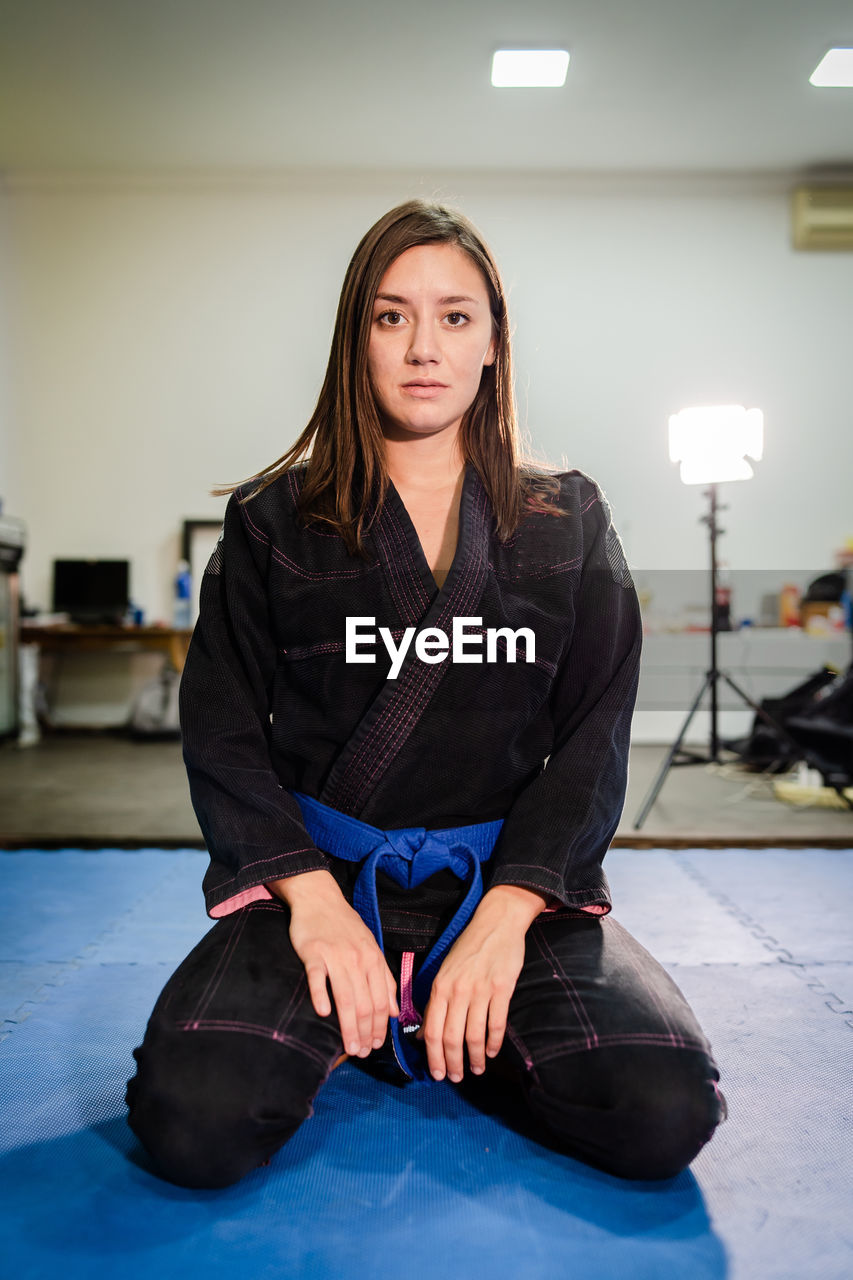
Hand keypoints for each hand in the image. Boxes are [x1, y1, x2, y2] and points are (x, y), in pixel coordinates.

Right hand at [268, 870, 398, 1057]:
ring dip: (348, 1026)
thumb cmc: (345, 926)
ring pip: (346, 997)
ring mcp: (336, 956)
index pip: (381, 1002)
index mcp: (374, 960)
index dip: (379, 1027)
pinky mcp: (313, 953)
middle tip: (361, 1053)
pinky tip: (322, 1013)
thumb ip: (384, 980)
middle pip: (365, 1004)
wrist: (319, 898)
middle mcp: (358, 959)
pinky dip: (321, 997)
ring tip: (348, 1047)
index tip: (375, 1046)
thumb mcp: (370, 948)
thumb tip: (394, 1012)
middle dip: (366, 1033)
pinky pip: (318, 978)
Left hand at [415, 885, 545, 1081]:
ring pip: (474, 1035)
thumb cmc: (469, 948)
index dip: (434, 1057)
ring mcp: (480, 990)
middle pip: (452, 1038)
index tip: (437, 1074)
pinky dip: (493, 1043)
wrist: (496, 923)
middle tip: (455, 1078)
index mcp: (440, 986)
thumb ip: (435, 1002)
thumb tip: (424, 1034)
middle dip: (453, 1063)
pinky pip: (496, 1023)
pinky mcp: (502, 989)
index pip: (432, 1030)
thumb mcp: (445, 971)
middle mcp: (457, 990)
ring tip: (477, 1070)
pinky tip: (492, 1052)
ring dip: (474, 1058)